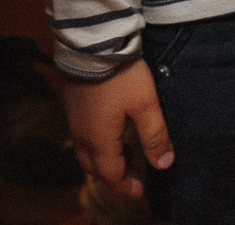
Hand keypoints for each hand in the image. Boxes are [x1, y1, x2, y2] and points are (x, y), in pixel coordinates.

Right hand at [60, 59, 174, 200]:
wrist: (91, 43)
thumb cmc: (120, 75)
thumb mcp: (145, 105)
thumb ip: (155, 136)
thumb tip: (164, 165)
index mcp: (99, 141)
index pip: (111, 175)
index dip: (126, 186)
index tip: (140, 191)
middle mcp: (82, 136)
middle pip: (95, 168)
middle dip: (114, 176)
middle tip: (134, 174)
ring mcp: (73, 121)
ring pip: (86, 153)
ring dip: (105, 160)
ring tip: (126, 153)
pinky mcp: (70, 106)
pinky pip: (81, 137)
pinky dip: (96, 144)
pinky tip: (110, 131)